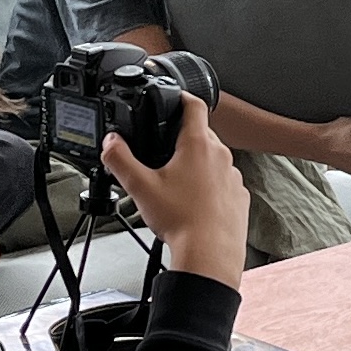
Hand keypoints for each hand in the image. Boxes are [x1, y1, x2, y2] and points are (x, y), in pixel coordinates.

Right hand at [105, 94, 249, 287]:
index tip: (175, 96)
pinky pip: (223, 183)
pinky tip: (193, 203)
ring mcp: (233, 176)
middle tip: (163, 154)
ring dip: (197, 165)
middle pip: (201, 134)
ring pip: (213, 160)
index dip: (182, 96)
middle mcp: (220, 156)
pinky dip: (209, 187)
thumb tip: (111, 142)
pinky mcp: (239, 196)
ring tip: (175, 185)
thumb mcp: (140, 187)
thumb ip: (120, 160)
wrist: (210, 253)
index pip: (194, 105)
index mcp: (197, 145)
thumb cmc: (181, 221)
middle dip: (182, 139)